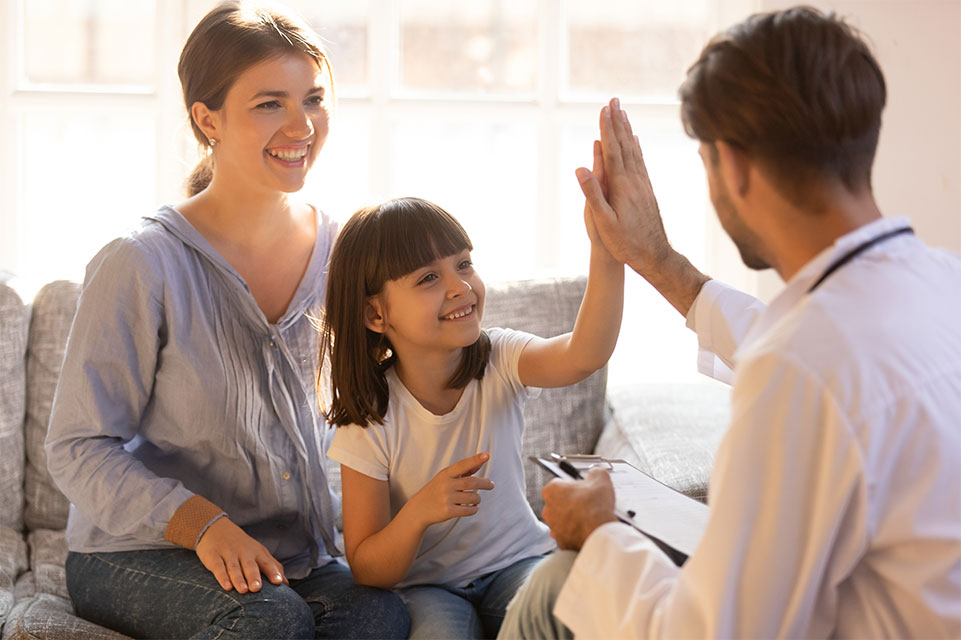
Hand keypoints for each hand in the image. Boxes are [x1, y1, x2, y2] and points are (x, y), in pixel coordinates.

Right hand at [195, 517, 287, 592]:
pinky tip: (226, 586)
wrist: (215, 528)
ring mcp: (228, 554)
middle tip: (257, 588)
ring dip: (239, 579)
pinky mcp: (213, 557)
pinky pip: (218, 567)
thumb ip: (272, 566)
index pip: (267, 563)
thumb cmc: (242, 545)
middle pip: (250, 566)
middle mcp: (244, 553)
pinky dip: (222, 576)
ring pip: (234, 568)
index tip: (279, 582)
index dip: (273, 572)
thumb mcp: (258, 552)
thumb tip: (286, 583)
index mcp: (257, 553)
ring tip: (243, 590)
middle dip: (254, 577)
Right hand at [409, 452, 494, 527]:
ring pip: (473, 497)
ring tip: (475, 499)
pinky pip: (469, 510)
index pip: (462, 464)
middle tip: (491, 485)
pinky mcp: (448, 511)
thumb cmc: (436, 490)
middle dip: (485, 483)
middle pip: (472, 482)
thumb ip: (464, 470)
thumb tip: (481, 461)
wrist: (419, 509)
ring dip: (477, 499)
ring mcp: (446, 498)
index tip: (487, 455)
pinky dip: (474, 509)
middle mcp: (446, 485)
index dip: (475, 459)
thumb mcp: (446, 477)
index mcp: (446, 474)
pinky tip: (472, 507)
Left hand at [542, 468, 617, 549]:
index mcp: (551, 490)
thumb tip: (595, 473)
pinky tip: (588, 529)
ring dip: (573, 518)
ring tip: (590, 517)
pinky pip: (568, 534)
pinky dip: (576, 532)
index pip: (560, 484)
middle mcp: (548, 509)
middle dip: (571, 503)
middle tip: (587, 503)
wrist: (598, 531)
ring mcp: (553, 527)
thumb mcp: (600, 478)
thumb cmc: (596, 505)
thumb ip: (595, 472)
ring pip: (563, 520)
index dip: (573, 486)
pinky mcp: (561, 541)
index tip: (583, 488)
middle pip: (560, 503)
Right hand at [576, 98, 672, 277]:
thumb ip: (593, 194)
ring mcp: (643, 184)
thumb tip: (581, 168)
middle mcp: (635, 180)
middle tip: (614, 100)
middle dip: (618, 121)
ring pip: (634, 150)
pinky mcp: (647, 190)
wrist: (655, 256)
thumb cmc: (626, 243)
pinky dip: (636, 147)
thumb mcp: (604, 222)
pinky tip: (635, 141)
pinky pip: (640, 162)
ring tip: (623, 113)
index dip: (607, 128)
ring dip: (627, 130)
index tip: (604, 108)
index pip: (613, 150)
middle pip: (625, 144)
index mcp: (623, 186)